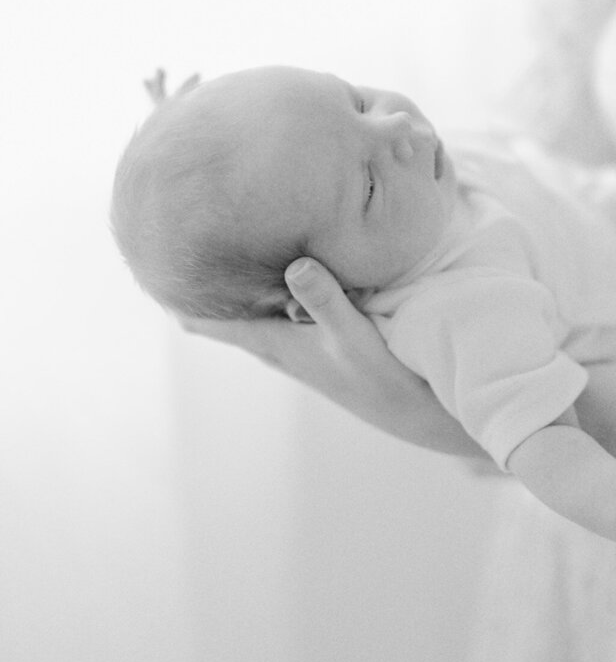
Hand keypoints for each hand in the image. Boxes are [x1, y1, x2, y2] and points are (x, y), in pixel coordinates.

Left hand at [180, 257, 484, 457]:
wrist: (417, 414)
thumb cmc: (384, 379)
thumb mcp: (355, 338)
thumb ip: (326, 300)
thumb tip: (295, 264)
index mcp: (276, 343)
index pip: (210, 320)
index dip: (181, 297)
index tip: (153, 264)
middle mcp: (279, 345)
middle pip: (223, 315)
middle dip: (199, 288)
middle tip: (169, 247)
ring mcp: (299, 346)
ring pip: (251, 312)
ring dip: (232, 290)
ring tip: (208, 259)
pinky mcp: (321, 341)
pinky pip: (281, 308)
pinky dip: (267, 289)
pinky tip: (275, 272)